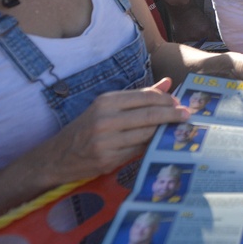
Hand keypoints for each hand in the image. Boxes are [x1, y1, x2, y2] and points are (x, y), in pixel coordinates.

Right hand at [37, 78, 187, 185]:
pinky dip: (149, 146)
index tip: (179, 103)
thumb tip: (167, 83)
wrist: (55, 157)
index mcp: (106, 102)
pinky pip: (137, 151)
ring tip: (174, 129)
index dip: (166, 100)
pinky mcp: (107, 160)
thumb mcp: (107, 107)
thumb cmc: (86, 128)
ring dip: (162, 131)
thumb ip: (138, 96)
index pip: (144, 97)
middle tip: (187, 115)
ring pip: (146, 134)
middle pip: (149, 115)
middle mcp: (105, 120)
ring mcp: (106, 141)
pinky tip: (156, 143)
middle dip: (172, 115)